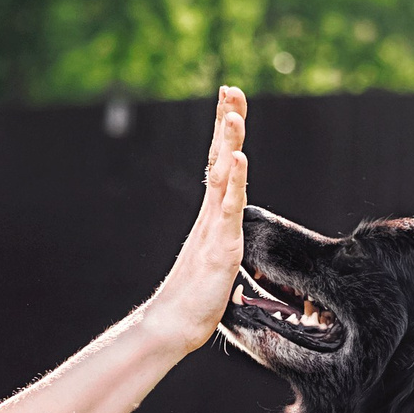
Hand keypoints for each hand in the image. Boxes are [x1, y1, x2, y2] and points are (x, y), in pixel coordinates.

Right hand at [142, 87, 248, 353]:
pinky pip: (229, 207)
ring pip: (224, 176)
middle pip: (221, 157)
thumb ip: (223, 241)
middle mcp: (213, 213)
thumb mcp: (219, 259)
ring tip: (232, 113)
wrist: (176, 323)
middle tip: (229, 89)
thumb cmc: (196, 296)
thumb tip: (230, 239)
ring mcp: (216, 226)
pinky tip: (237, 159)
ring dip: (229, 142)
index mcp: (215, 213)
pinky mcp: (221, 244)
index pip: (222, 163)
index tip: (230, 101)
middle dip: (226, 122)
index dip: (227, 132)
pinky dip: (235, 181)